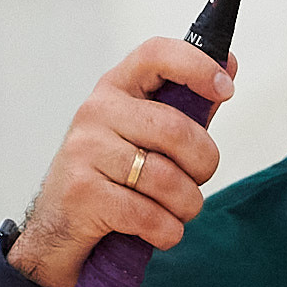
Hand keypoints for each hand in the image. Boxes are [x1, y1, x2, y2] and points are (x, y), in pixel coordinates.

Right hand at [9, 39, 238, 286]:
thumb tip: (227, 65)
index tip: (225, 88)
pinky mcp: (82, 193)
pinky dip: (167, 232)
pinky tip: (160, 232)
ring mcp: (85, 151)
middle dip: (204, 165)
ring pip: (168, 180)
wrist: (58, 228)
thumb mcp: (146, 134)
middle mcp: (96, 112)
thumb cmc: (113, 176)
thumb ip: (186, 105)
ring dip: (187, 206)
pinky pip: (149, 216)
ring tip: (176, 212)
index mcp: (116, 88)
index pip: (156, 55)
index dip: (197, 66)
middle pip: (176, 130)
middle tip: (198, 180)